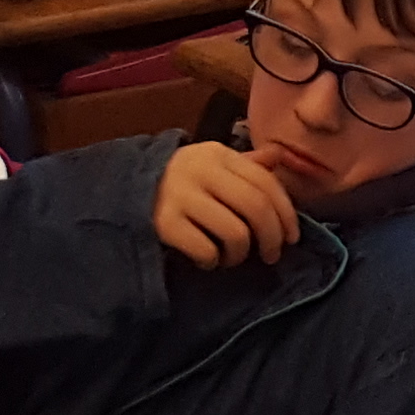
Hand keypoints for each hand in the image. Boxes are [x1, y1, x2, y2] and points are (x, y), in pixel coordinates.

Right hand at [154, 141, 303, 270]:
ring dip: (240, 254)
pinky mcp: (163, 224)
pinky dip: (212, 261)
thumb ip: (246, 165)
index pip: (266, 182)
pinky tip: (207, 259)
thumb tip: (280, 156)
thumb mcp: (211, 165)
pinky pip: (206, 251)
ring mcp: (180, 196)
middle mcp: (200, 170)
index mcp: (218, 154)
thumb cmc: (180, 182)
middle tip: (271, 256)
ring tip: (232, 257)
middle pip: (256, 207)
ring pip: (235, 233)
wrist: (121, 190)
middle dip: (272, 237)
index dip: (286, 213)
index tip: (292, 237)